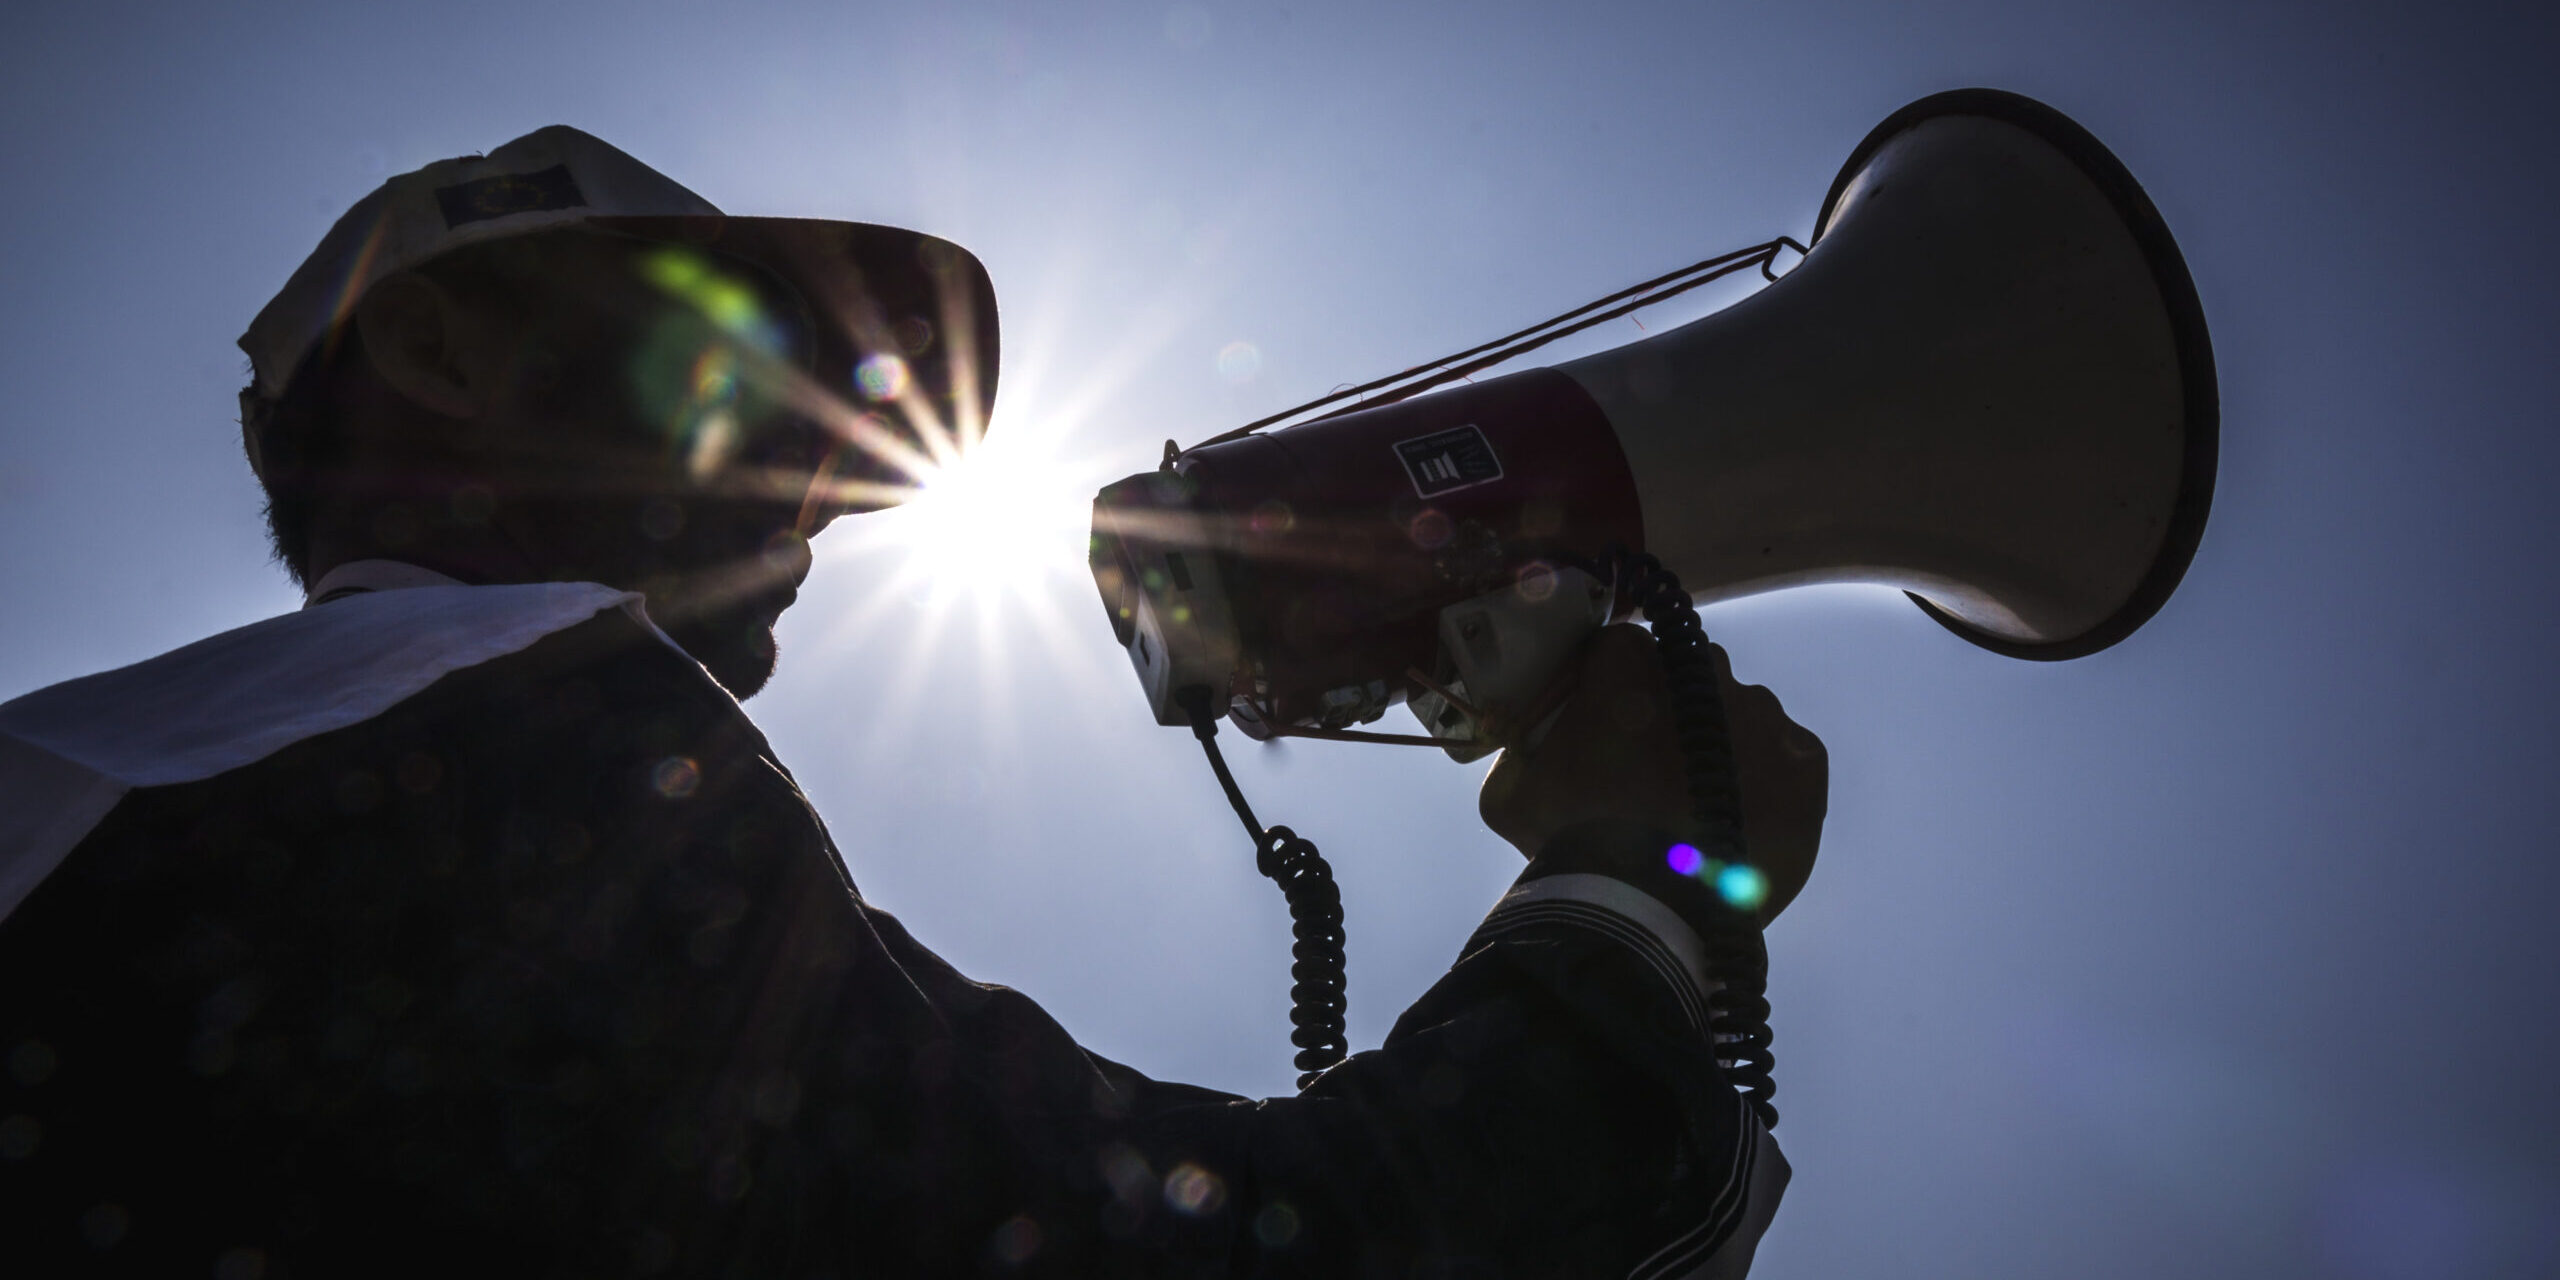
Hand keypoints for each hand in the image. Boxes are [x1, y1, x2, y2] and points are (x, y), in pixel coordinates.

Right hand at [1478, 624, 1827, 923]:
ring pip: (1738, 719)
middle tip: (1647, 777)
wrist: (1648, 914)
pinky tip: (1738, 826)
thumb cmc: (1570, 844)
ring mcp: (1762, 712)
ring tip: (1697, 814)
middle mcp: (1704, 667)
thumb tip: (1534, 742)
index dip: (1603, 695)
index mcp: (1628, 659)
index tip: (1598, 737)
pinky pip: (1786, 761)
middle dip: (1666, 715)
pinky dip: (1766, 786)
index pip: (1615, 655)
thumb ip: (1522, 750)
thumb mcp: (1509, 794)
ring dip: (1719, 751)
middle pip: (1682, 679)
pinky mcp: (1806, 761)